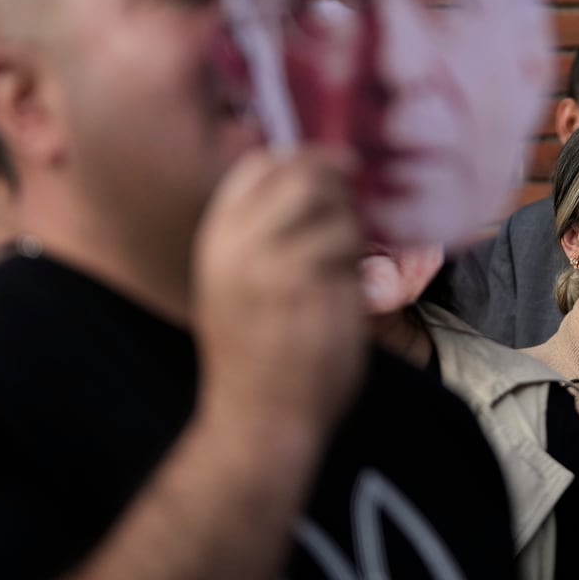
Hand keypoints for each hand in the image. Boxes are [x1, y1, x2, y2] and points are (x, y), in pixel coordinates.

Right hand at [191, 148, 368, 442]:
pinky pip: (353, 247)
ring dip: (352, 227)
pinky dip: (360, 262)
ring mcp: (278, 260)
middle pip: (302, 172)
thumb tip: (312, 180)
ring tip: (344, 261)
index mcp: (218, 238)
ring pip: (336, 207)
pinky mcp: (316, 284)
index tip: (329, 171)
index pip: (258, 165)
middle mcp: (242, 242)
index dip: (300, 160)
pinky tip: (350, 287)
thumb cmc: (255, 354)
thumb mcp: (236, 283)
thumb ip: (262, 234)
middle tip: (351, 207)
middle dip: (337, 183)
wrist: (260, 419)